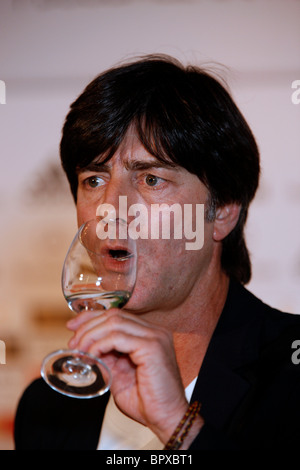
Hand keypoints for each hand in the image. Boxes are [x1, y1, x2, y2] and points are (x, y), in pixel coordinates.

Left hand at [67, 308, 189, 443]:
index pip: (117, 315)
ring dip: (91, 336)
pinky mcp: (152, 346)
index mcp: (149, 334)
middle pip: (114, 315)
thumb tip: (87, 348)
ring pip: (114, 322)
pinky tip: (92, 356)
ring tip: (81, 352)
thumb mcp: (119, 375)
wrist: (167, 419)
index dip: (92, 317)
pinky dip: (99, 345)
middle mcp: (155, 331)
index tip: (73, 326)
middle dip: (88, 327)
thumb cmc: (148, 402)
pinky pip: (117, 337)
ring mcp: (155, 336)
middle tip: (74, 344)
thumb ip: (107, 358)